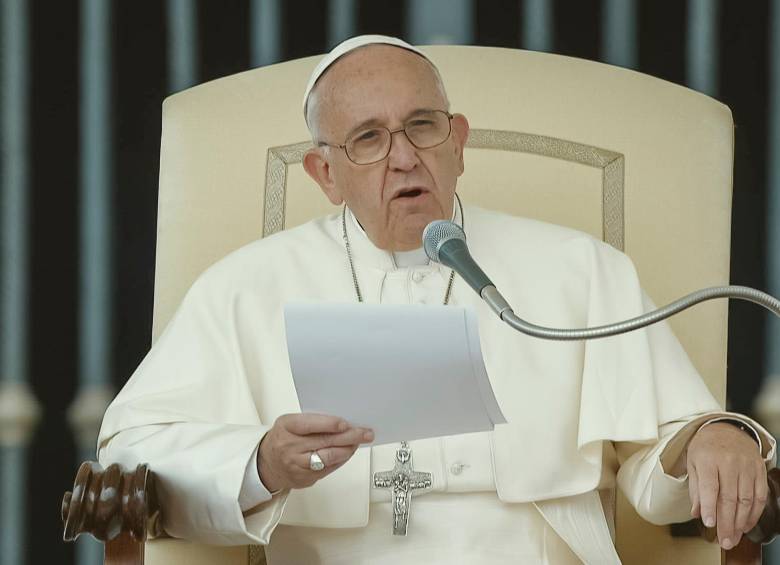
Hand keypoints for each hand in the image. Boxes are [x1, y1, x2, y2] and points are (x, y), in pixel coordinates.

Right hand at [257, 413, 373, 491]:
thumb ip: (312, 421)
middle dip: (349, 436)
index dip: (329, 424)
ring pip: (328, 458)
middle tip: (365, 433)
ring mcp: (297, 465)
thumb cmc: (283, 438)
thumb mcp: (290, 422)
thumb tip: (341, 422)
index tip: (346, 423)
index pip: (309, 424)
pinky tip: (347, 453)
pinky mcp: (304, 478)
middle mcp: (290, 447)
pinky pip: (327, 469)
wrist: (267, 464)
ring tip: (359, 442)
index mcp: (286, 427)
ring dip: (347, 450)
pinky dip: (341, 460)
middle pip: (324, 441)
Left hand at [686, 422, 767, 549]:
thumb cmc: (705, 448)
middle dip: (726, 522)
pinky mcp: (759, 470)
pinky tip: (746, 524)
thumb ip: (695, 489)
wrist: (726, 429)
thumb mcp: (693, 463)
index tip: (709, 524)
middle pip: (729, 497)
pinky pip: (760, 496)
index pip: (709, 487)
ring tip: (734, 537)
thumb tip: (697, 513)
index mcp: (708, 459)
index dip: (710, 507)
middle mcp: (729, 462)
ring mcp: (746, 466)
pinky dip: (754, 513)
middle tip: (724, 540)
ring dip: (741, 522)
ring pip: (746, 500)